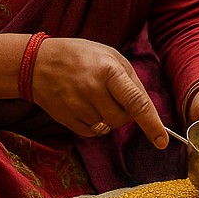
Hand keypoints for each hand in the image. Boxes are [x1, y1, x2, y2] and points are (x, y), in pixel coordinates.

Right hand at [29, 38, 167, 147]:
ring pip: (107, 126)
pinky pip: (92, 132)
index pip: (136, 102)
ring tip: (92, 95)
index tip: (162, 141)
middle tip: (112, 96)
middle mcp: (93, 88)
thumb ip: (131, 82)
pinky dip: (94, 123)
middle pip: (122, 119)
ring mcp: (77, 105)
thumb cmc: (80, 56)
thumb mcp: (110, 56)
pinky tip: (84, 105)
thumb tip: (148, 110)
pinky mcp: (66, 118)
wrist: (37, 62)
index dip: (151, 124)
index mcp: (108, 69)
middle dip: (124, 113)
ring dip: (107, 116)